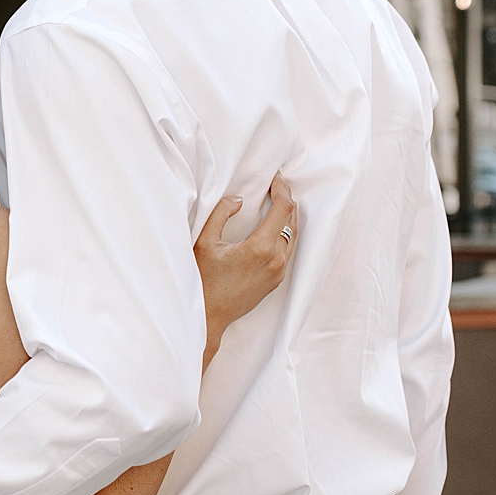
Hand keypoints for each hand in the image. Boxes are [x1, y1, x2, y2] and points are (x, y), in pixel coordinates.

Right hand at [196, 173, 296, 368]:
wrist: (208, 316)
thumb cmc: (202, 280)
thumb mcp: (205, 241)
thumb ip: (222, 213)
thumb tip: (239, 200)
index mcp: (261, 247)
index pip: (283, 209)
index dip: (282, 189)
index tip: (276, 177)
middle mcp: (276, 260)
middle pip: (292, 220)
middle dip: (287, 199)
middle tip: (277, 185)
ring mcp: (278, 272)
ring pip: (293, 236)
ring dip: (287, 217)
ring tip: (277, 201)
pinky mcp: (275, 281)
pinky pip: (287, 250)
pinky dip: (284, 233)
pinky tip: (274, 227)